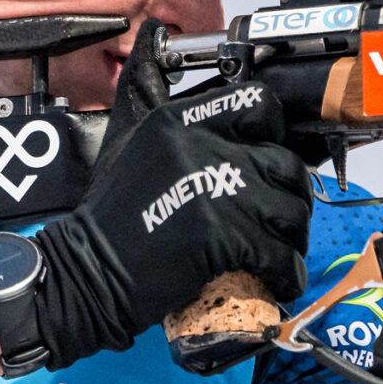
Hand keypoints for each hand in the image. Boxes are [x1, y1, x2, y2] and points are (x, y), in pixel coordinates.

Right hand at [31, 74, 310, 370]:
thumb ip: (184, 128)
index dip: (276, 134)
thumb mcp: (141, 149)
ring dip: (294, 237)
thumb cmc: (115, 221)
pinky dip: (286, 271)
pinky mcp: (221, 235)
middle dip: (293, 198)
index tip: (274, 160)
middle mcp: (200, 147)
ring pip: (290, 210)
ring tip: (281, 252)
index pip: (258, 103)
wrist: (88, 272)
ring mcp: (213, 190)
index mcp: (179, 121)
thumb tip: (222, 111)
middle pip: (286, 164)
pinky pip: (279, 253)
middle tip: (283, 220)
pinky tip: (279, 280)